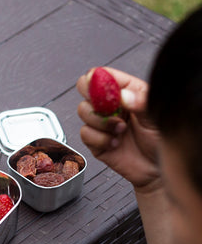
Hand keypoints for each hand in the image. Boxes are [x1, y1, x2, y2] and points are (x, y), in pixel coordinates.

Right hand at [77, 67, 161, 192]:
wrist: (156, 168)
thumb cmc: (162, 139)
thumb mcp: (157, 114)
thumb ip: (142, 101)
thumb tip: (123, 96)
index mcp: (127, 91)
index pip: (102, 75)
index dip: (98, 79)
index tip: (106, 93)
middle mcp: (111, 104)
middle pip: (84, 89)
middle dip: (95, 101)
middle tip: (110, 111)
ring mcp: (101, 122)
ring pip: (83, 111)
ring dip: (101, 122)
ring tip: (120, 130)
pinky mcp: (95, 141)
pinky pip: (85, 134)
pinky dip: (99, 139)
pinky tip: (115, 143)